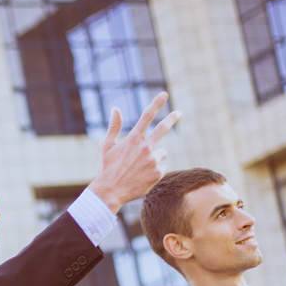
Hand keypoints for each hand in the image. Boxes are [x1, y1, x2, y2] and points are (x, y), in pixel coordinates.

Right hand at [86, 92, 180, 210]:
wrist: (111, 191)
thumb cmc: (108, 168)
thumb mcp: (107, 146)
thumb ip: (114, 126)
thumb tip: (115, 108)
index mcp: (134, 139)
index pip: (147, 116)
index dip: (156, 103)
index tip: (164, 94)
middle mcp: (145, 147)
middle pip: (163, 128)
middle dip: (172, 118)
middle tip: (178, 113)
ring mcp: (153, 160)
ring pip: (161, 153)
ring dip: (154, 158)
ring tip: (140, 168)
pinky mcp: (158, 172)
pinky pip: (161, 166)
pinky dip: (155, 170)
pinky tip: (143, 176)